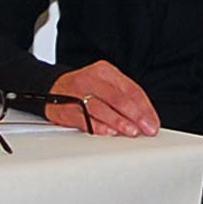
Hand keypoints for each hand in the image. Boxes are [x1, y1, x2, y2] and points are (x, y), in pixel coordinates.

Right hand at [44, 60, 160, 136]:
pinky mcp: (65, 109)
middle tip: (145, 129)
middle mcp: (91, 79)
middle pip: (118, 98)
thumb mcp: (105, 85)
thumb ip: (124, 98)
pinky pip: (84, 119)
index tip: (152, 122)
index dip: (145, 108)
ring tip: (131, 131)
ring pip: (102, 108)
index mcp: (105, 71)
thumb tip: (145, 118)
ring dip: (119, 122)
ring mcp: (76, 93)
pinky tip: (108, 132)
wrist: (50, 88)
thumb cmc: (83, 89)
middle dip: (135, 116)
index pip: (131, 89)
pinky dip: (97, 127)